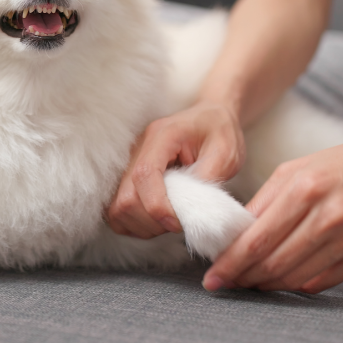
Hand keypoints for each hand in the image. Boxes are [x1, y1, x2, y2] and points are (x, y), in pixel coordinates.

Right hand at [105, 100, 246, 238]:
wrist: (209, 118)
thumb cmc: (219, 132)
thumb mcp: (226, 153)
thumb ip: (207, 180)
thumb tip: (190, 211)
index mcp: (162, 137)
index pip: (144, 175)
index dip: (157, 206)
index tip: (178, 223)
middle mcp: (138, 149)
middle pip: (125, 197)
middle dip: (151, 221)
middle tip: (177, 223)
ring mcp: (129, 164)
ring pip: (117, 208)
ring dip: (142, 225)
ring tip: (168, 222)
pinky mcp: (128, 177)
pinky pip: (117, 210)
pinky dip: (134, 224)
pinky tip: (155, 221)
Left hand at [203, 139, 342, 292]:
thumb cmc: (340, 165)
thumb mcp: (295, 169)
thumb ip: (263, 201)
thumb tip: (235, 233)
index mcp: (304, 190)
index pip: (257, 239)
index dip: (230, 263)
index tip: (212, 275)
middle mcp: (327, 217)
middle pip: (273, 263)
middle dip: (243, 277)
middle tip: (227, 281)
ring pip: (296, 277)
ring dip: (267, 284)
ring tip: (250, 281)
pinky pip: (322, 282)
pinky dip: (297, 285)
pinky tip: (282, 280)